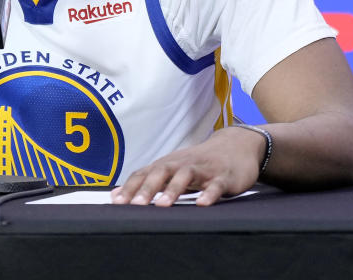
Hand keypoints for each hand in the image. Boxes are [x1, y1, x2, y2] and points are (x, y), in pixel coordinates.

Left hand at [110, 126, 264, 206]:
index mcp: (167, 164)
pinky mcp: (224, 177)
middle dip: (147, 188)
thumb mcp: (172, 169)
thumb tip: (117, 194)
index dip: (130, 188)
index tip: (116, 203)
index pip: (144, 174)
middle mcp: (182, 164)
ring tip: (163, 205)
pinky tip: (203, 204)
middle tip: (135, 205)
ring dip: (173, 189)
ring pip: (186, 176)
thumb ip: (147, 181)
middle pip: (161, 172)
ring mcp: (203, 169)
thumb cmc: (198, 162)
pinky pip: (216, 185)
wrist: (236, 146)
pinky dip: (209, 194)